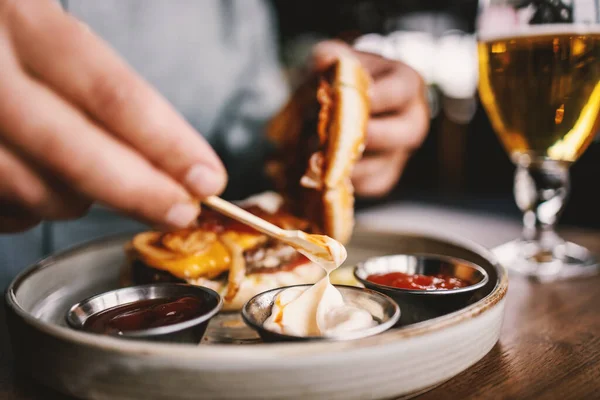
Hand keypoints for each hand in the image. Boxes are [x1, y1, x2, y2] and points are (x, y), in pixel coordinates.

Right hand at [0, 0, 226, 232]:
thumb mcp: (48, 32)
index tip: (207, 179)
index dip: (167, 146)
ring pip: (37, 192)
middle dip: (140, 193)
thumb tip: (171, 161)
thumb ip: (100, 87)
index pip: (113, 96)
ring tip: (93, 178)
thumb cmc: (6, 37)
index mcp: (24, 23)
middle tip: (181, 212)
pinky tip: (43, 182)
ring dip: (81, 199)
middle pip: (76, 154)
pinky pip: (6, 209)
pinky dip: (34, 209)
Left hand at [312, 40, 428, 196]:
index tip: (341, 99)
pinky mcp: (384, 176)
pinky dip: (342, 179)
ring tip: (312, 152)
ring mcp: (401, 152)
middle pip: (398, 135)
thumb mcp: (335, 57)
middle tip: (324, 135)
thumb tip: (326, 62)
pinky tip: (320, 168)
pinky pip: (367, 185)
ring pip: (379, 165)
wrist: (339, 102)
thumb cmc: (341, 76)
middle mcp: (413, 120)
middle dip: (359, 137)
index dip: (370, 98)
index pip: (397, 92)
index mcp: (407, 84)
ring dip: (344, 162)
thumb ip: (330, 56)